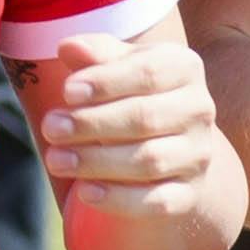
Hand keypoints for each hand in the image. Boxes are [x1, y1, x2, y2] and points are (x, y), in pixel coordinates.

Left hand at [27, 26, 222, 219]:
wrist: (170, 142)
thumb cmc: (132, 92)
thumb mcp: (118, 66)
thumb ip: (96, 55)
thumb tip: (68, 47)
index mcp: (185, 68)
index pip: (148, 72)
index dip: (105, 82)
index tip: (66, 92)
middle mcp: (199, 110)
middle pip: (145, 118)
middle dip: (92, 124)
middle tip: (50, 128)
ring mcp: (198, 155)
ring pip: (148, 161)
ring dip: (96, 162)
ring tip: (55, 159)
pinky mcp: (190, 194)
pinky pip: (158, 202)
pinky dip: (120, 199)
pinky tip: (85, 192)